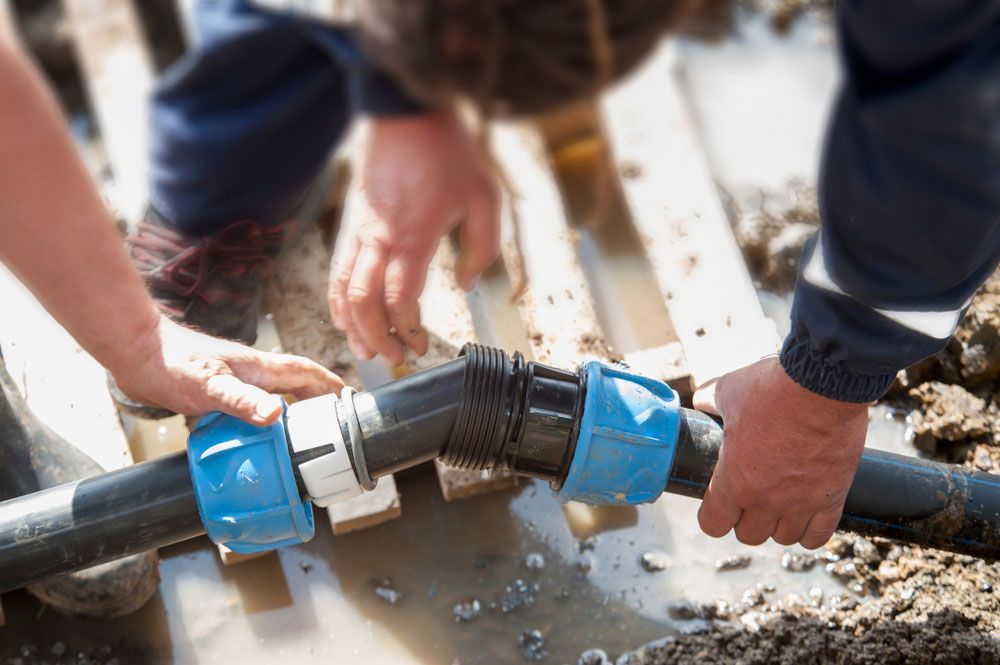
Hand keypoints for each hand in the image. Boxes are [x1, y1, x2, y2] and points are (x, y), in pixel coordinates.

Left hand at [111, 317, 345, 425]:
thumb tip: (276, 416)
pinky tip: (257, 437)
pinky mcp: (219, 391)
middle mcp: (253, 372)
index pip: (307, 373)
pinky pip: (253, 406)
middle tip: (333, 427)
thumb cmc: (172, 364)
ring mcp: (236, 380)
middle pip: (297, 384)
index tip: (350, 403)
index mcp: (261, 367)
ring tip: (303, 436)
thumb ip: (243, 401)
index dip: (331, 386)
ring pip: (276, 395)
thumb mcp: (210, 386)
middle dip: (318, 402)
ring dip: (293, 411)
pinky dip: (263, 420)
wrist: (136, 352)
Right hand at [329, 110, 499, 365]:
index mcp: (413, 236)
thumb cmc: (448, 155)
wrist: (407, 114)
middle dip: (375, 337)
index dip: (406, 329)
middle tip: (391, 356)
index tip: (419, 345)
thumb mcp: (485, 198)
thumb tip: (467, 284)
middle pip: (364, 302)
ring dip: (352, 325)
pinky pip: (336, 271)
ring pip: (342, 290)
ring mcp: (358, 232)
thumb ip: (483, 248)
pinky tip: (346, 317)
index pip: (400, 298)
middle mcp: (379, 239)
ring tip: (366, 348)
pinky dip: (337, 300)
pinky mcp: (349, 224)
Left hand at [692, 357, 868, 548]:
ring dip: (778, 525)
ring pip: (784, 538)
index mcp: (735, 481)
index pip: (713, 524)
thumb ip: (709, 401)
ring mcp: (802, 502)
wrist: (823, 385)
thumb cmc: (771, 390)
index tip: (717, 503)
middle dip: (745, 519)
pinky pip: (820, 536)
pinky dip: (811, 531)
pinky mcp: (833, 497)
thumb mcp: (727, 391)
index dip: (713, 516)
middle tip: (749, 498)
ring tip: (778, 504)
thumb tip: (701, 402)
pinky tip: (806, 516)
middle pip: (749, 535)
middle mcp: (766, 500)